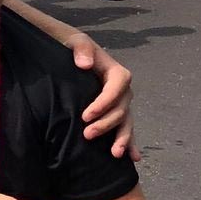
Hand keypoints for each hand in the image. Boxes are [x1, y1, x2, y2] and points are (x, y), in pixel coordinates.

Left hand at [68, 35, 135, 157]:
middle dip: (107, 124)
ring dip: (122, 138)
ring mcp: (119, 104)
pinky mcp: (113, 114)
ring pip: (125, 122)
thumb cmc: (72, 47)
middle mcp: (121, 90)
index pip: (117, 87)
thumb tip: (85, 64)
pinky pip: (124, 129)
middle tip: (88, 135)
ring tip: (115, 154)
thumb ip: (82, 48)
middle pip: (121, 108)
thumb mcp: (76, 41)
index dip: (104, 102)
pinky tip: (132, 158)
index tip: (86, 115)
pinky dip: (129, 143)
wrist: (68, 55)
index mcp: (116, 72)